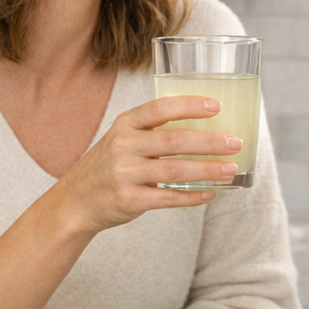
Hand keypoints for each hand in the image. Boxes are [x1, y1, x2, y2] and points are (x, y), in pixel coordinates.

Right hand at [51, 95, 243, 234]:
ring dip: (208, 170)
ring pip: (175, 171)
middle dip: (209, 142)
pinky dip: (193, 196)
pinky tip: (211, 193)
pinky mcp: (129, 200)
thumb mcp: (122, 139)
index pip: (160, 108)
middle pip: (174, 141)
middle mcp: (123, 146)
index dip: (189, 106)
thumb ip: (153, 132)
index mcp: (124, 125)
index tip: (216, 106)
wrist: (74, 202)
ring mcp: (124, 174)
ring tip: (230, 168)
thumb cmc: (108, 166)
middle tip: (235, 143)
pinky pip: (169, 198)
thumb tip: (206, 129)